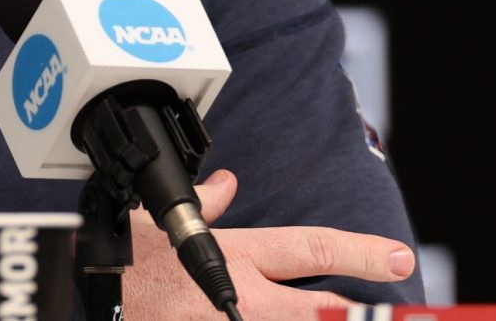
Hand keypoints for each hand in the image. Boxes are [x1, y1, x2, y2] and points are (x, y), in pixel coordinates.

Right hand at [121, 170, 414, 319]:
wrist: (92, 298)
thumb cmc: (123, 262)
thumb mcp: (162, 224)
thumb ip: (205, 206)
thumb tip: (228, 186)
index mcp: (236, 256)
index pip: (313, 248)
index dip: (362, 252)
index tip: (399, 257)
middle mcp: (243, 299)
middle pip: (324, 308)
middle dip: (367, 312)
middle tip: (403, 310)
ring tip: (363, 319)